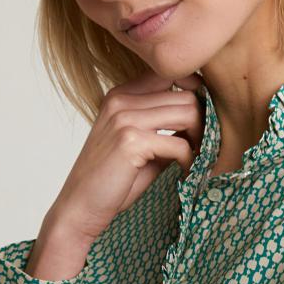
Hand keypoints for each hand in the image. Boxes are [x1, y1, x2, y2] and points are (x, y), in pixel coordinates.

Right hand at [46, 70, 204, 242]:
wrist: (79, 208)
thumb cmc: (111, 181)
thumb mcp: (141, 146)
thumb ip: (166, 129)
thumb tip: (204, 121)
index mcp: (121, 95)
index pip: (171, 75)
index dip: (194, 96)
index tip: (200, 124)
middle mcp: (121, 100)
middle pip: (186, 95)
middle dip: (203, 122)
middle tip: (203, 148)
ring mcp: (124, 118)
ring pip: (188, 113)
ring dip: (200, 139)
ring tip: (196, 159)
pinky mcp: (130, 141)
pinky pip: (180, 144)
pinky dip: (189, 161)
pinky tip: (184, 173)